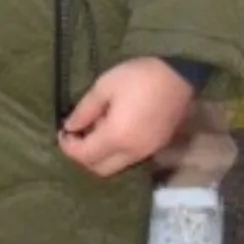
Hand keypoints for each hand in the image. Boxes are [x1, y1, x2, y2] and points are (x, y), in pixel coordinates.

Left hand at [57, 56, 193, 175]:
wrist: (180, 74)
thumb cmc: (139, 77)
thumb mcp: (105, 86)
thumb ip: (84, 110)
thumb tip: (70, 127)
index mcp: (116, 137)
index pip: (84, 155)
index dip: (68, 147)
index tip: (62, 131)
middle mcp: (131, 152)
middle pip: (99, 169)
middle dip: (82, 156)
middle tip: (76, 135)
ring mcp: (146, 152)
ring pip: (115, 166)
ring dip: (100, 155)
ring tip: (95, 130)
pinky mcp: (156, 147)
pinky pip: (129, 158)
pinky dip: (115, 151)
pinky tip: (114, 130)